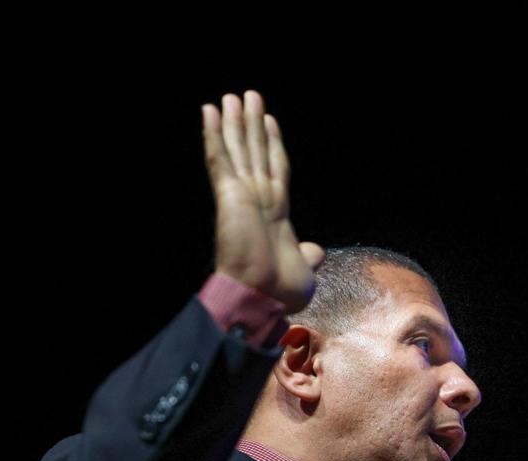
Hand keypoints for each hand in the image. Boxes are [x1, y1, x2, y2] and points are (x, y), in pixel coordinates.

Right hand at [202, 91, 323, 312]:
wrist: (260, 298)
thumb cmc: (279, 292)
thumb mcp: (305, 270)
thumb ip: (308, 256)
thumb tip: (317, 251)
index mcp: (275, 215)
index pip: (275, 170)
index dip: (273, 145)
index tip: (270, 122)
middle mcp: (258, 200)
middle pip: (255, 152)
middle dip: (252, 125)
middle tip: (248, 96)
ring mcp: (241, 196)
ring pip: (238, 149)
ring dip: (234, 121)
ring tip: (232, 96)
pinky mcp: (227, 195)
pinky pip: (219, 158)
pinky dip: (214, 134)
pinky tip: (210, 111)